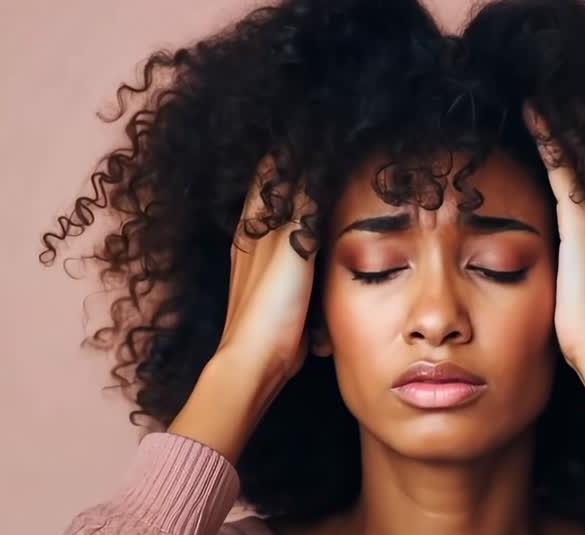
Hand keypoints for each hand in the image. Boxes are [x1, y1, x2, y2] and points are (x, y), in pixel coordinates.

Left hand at [214, 152, 319, 385]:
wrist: (258, 361)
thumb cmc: (271, 304)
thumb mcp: (292, 243)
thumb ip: (303, 201)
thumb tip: (311, 153)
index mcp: (254, 224)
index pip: (270, 169)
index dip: (289, 144)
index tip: (312, 123)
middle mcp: (254, 239)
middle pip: (277, 191)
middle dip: (299, 169)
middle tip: (326, 147)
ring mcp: (265, 266)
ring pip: (287, 222)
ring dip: (306, 204)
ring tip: (331, 186)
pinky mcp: (280, 289)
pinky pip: (299, 254)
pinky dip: (313, 241)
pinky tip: (328, 243)